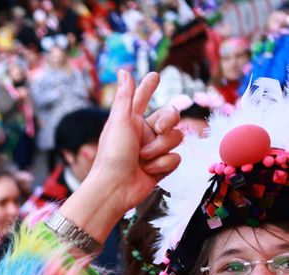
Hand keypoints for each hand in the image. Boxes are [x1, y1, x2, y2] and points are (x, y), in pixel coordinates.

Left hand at [61, 71, 181, 240]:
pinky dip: (163, 164)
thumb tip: (124, 71)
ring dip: (160, 148)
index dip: (147, 88)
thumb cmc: (112, 155)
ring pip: (176, 138)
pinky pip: (176, 158)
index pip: (142, 99)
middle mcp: (143, 133)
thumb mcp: (118, 122)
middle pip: (171, 117)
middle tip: (159, 128)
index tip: (154, 76)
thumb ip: (125, 96)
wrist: (114, 189)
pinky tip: (148, 171)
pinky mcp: (161, 166)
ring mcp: (153, 150)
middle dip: (168, 121)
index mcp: (131, 121)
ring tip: (142, 159)